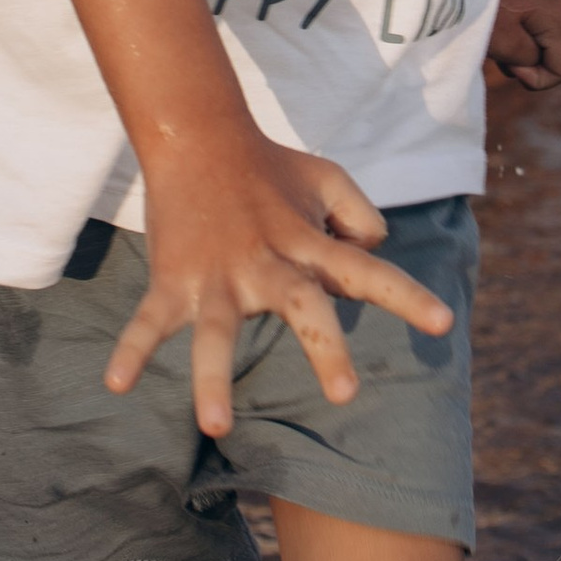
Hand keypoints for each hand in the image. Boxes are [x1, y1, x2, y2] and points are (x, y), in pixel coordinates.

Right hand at [105, 135, 449, 440]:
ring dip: (213, 379)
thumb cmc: (270, 166)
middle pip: (302, 308)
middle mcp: (268, 263)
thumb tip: (372, 256)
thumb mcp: (328, 178)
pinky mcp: (175, 279)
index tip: (444, 325)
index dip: (406, 297)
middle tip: (345, 394)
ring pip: (215, 333)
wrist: (198, 134)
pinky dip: (131, 350)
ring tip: (216, 426)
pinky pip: (150, 320)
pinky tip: (116, 384)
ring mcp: (218, 275)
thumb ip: (361, 218)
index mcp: (309, 243)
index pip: (368, 270)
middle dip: (324, 350)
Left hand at [485, 0, 560, 92]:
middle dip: (524, 62)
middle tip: (494, 46)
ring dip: (513, 46)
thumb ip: (528, 60)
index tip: (508, 64)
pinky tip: (487, 20)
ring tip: (487, 32)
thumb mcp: (503, 42)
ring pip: (537, 39)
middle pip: (551, 54)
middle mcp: (559, 3)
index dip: (535, 79)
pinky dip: (508, 30)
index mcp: (559, 17)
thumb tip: (534, 59)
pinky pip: (526, 23)